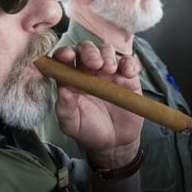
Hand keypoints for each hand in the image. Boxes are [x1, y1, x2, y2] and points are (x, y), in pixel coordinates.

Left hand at [52, 40, 143, 165]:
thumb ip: (65, 110)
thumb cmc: (89, 131)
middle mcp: (88, 71)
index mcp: (70, 79)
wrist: (115, 143)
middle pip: (86, 48)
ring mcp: (108, 72)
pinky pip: (129, 62)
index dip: (64, 52)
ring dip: (108, 55)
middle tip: (95, 64)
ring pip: (106, 50)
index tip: (68, 56)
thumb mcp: (72, 125)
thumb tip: (62, 91)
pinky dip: (129, 63)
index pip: (63, 58)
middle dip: (89, 51)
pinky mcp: (127, 77)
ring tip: (110, 70)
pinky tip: (128, 73)